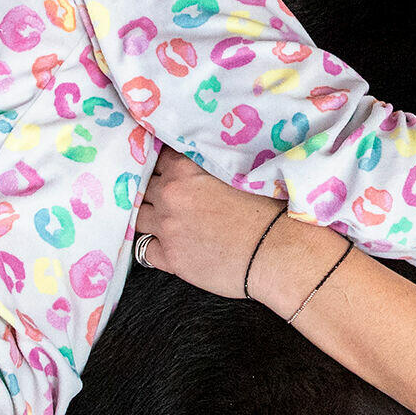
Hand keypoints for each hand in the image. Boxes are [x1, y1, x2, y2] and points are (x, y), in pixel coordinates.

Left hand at [136, 146, 282, 296]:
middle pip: (143, 185)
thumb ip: (211, 164)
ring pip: (139, 216)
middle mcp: (169, 194)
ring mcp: (166, 227)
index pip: (158, 156)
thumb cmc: (270, 210)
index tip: (170, 169)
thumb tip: (203, 163)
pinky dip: (153, 245)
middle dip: (154, 188)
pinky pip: (143, 249)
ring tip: (167, 219)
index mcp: (186, 169)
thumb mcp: (239, 172)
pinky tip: (168, 243)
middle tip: (171, 195)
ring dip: (150, 215)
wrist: (276, 250)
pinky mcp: (169, 257)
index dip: (165, 164)